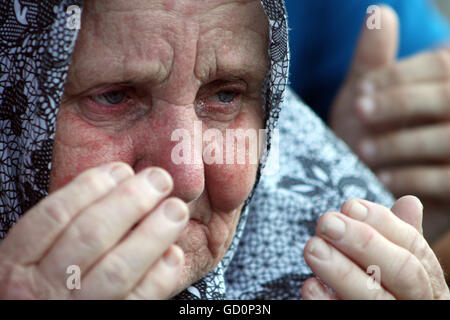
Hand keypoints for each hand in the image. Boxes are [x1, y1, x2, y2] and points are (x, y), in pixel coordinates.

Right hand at [0, 162, 187, 298]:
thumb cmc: (42, 288)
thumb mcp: (31, 257)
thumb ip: (63, 227)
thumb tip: (114, 184)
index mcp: (17, 264)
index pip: (55, 214)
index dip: (91, 187)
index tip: (120, 170)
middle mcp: (43, 288)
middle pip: (91, 235)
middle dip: (131, 201)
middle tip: (158, 181)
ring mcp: (77, 309)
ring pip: (118, 268)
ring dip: (152, 234)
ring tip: (175, 210)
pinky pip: (138, 300)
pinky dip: (159, 275)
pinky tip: (172, 253)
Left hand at [302, 196, 449, 299]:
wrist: (371, 313)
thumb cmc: (387, 290)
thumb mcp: (399, 266)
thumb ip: (399, 238)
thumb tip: (410, 201)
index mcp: (429, 283)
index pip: (414, 248)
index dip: (382, 223)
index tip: (349, 205)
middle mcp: (417, 303)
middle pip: (401, 272)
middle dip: (362, 242)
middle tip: (326, 222)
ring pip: (374, 298)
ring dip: (341, 271)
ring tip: (311, 247)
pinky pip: (349, 319)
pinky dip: (328, 302)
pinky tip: (310, 285)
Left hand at [330, 6, 449, 202]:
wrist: (358, 180)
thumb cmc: (361, 131)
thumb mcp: (362, 94)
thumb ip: (372, 58)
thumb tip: (379, 12)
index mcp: (446, 84)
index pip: (440, 66)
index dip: (399, 75)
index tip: (360, 89)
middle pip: (448, 97)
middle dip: (400, 103)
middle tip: (360, 113)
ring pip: (448, 139)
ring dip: (402, 143)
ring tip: (363, 150)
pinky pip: (447, 180)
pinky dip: (413, 178)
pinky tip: (381, 179)